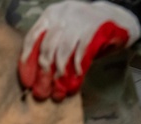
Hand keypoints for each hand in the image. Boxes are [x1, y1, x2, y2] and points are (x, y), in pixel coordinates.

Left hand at [19, 1, 140, 101]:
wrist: (113, 18)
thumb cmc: (82, 31)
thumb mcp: (62, 33)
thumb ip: (49, 48)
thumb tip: (35, 76)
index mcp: (50, 15)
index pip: (32, 38)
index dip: (27, 61)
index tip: (27, 81)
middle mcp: (62, 15)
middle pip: (47, 47)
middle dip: (43, 73)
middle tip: (42, 91)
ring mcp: (79, 20)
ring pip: (63, 51)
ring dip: (59, 72)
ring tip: (59, 88)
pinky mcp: (94, 27)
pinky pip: (81, 51)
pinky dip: (77, 66)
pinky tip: (77, 75)